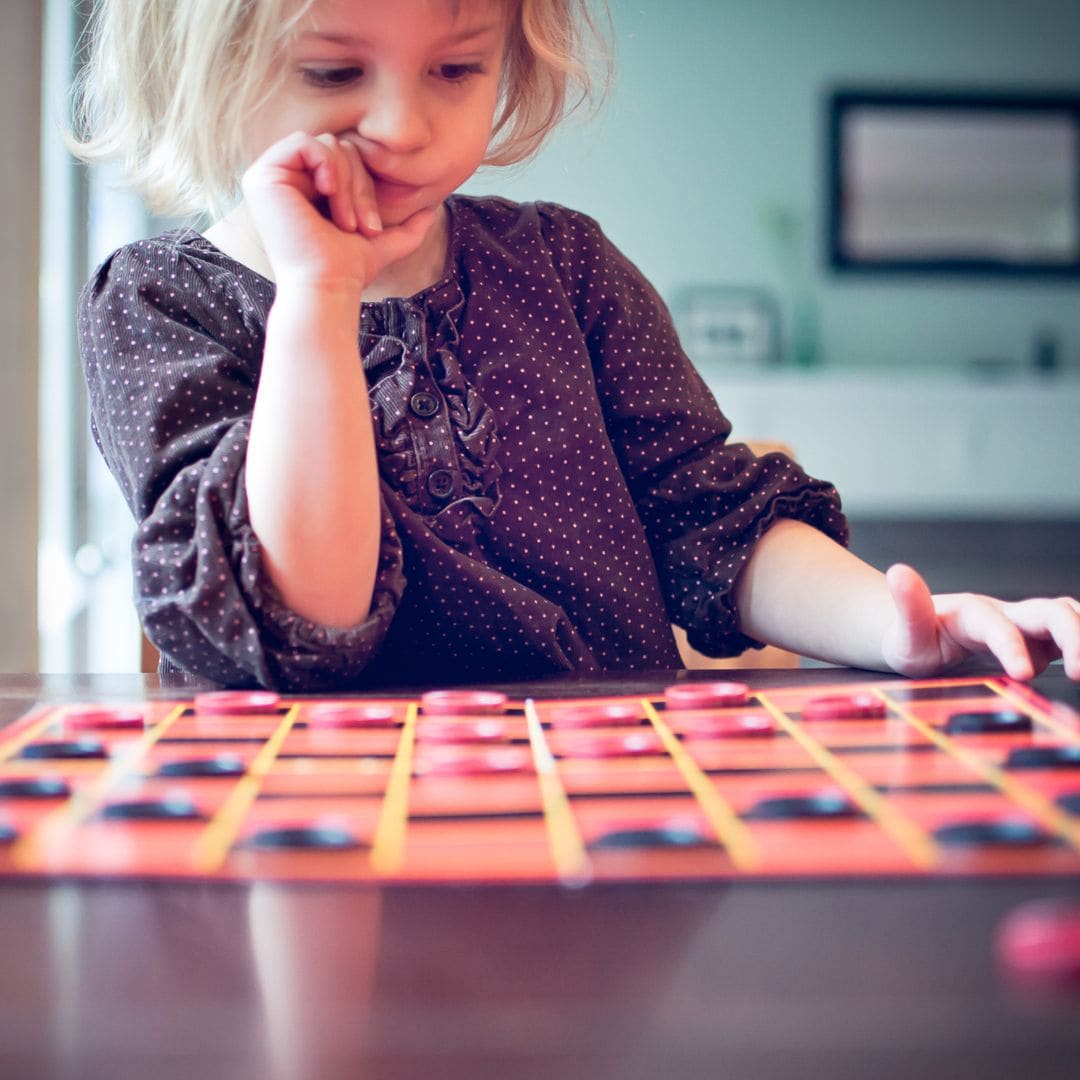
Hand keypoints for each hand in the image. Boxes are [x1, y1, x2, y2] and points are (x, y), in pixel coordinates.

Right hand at [240, 130, 434, 291]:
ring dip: (348, 184)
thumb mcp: (383, 246)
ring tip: (345, 221)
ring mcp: (269, 178)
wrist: (328, 287)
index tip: (369, 229)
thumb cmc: (349, 272)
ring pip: (326, 145)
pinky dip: (329, 168)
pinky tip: (329, 196)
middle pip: (338, 149)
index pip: (345, 161)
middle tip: (359, 226)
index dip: (365, 188)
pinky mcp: (261, 176)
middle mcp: (283, 181)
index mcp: (303, 190)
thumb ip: (405, 229)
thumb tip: (432, 212)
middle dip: (359, 186)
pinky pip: (307, 143)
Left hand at [881, 563, 1079, 680]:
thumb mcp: (902, 630)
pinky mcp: (1037, 641)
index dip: (1011, 646)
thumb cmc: (912, 638)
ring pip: (1066, 618)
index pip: (998, 625)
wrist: (919, 636)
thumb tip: (898, 571)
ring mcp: (1024, 626)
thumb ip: (907, 606)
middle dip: (1073, 638)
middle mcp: (1005, 613)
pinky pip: (1068, 636)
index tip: (1022, 675)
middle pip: (1051, 613)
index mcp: (971, 613)